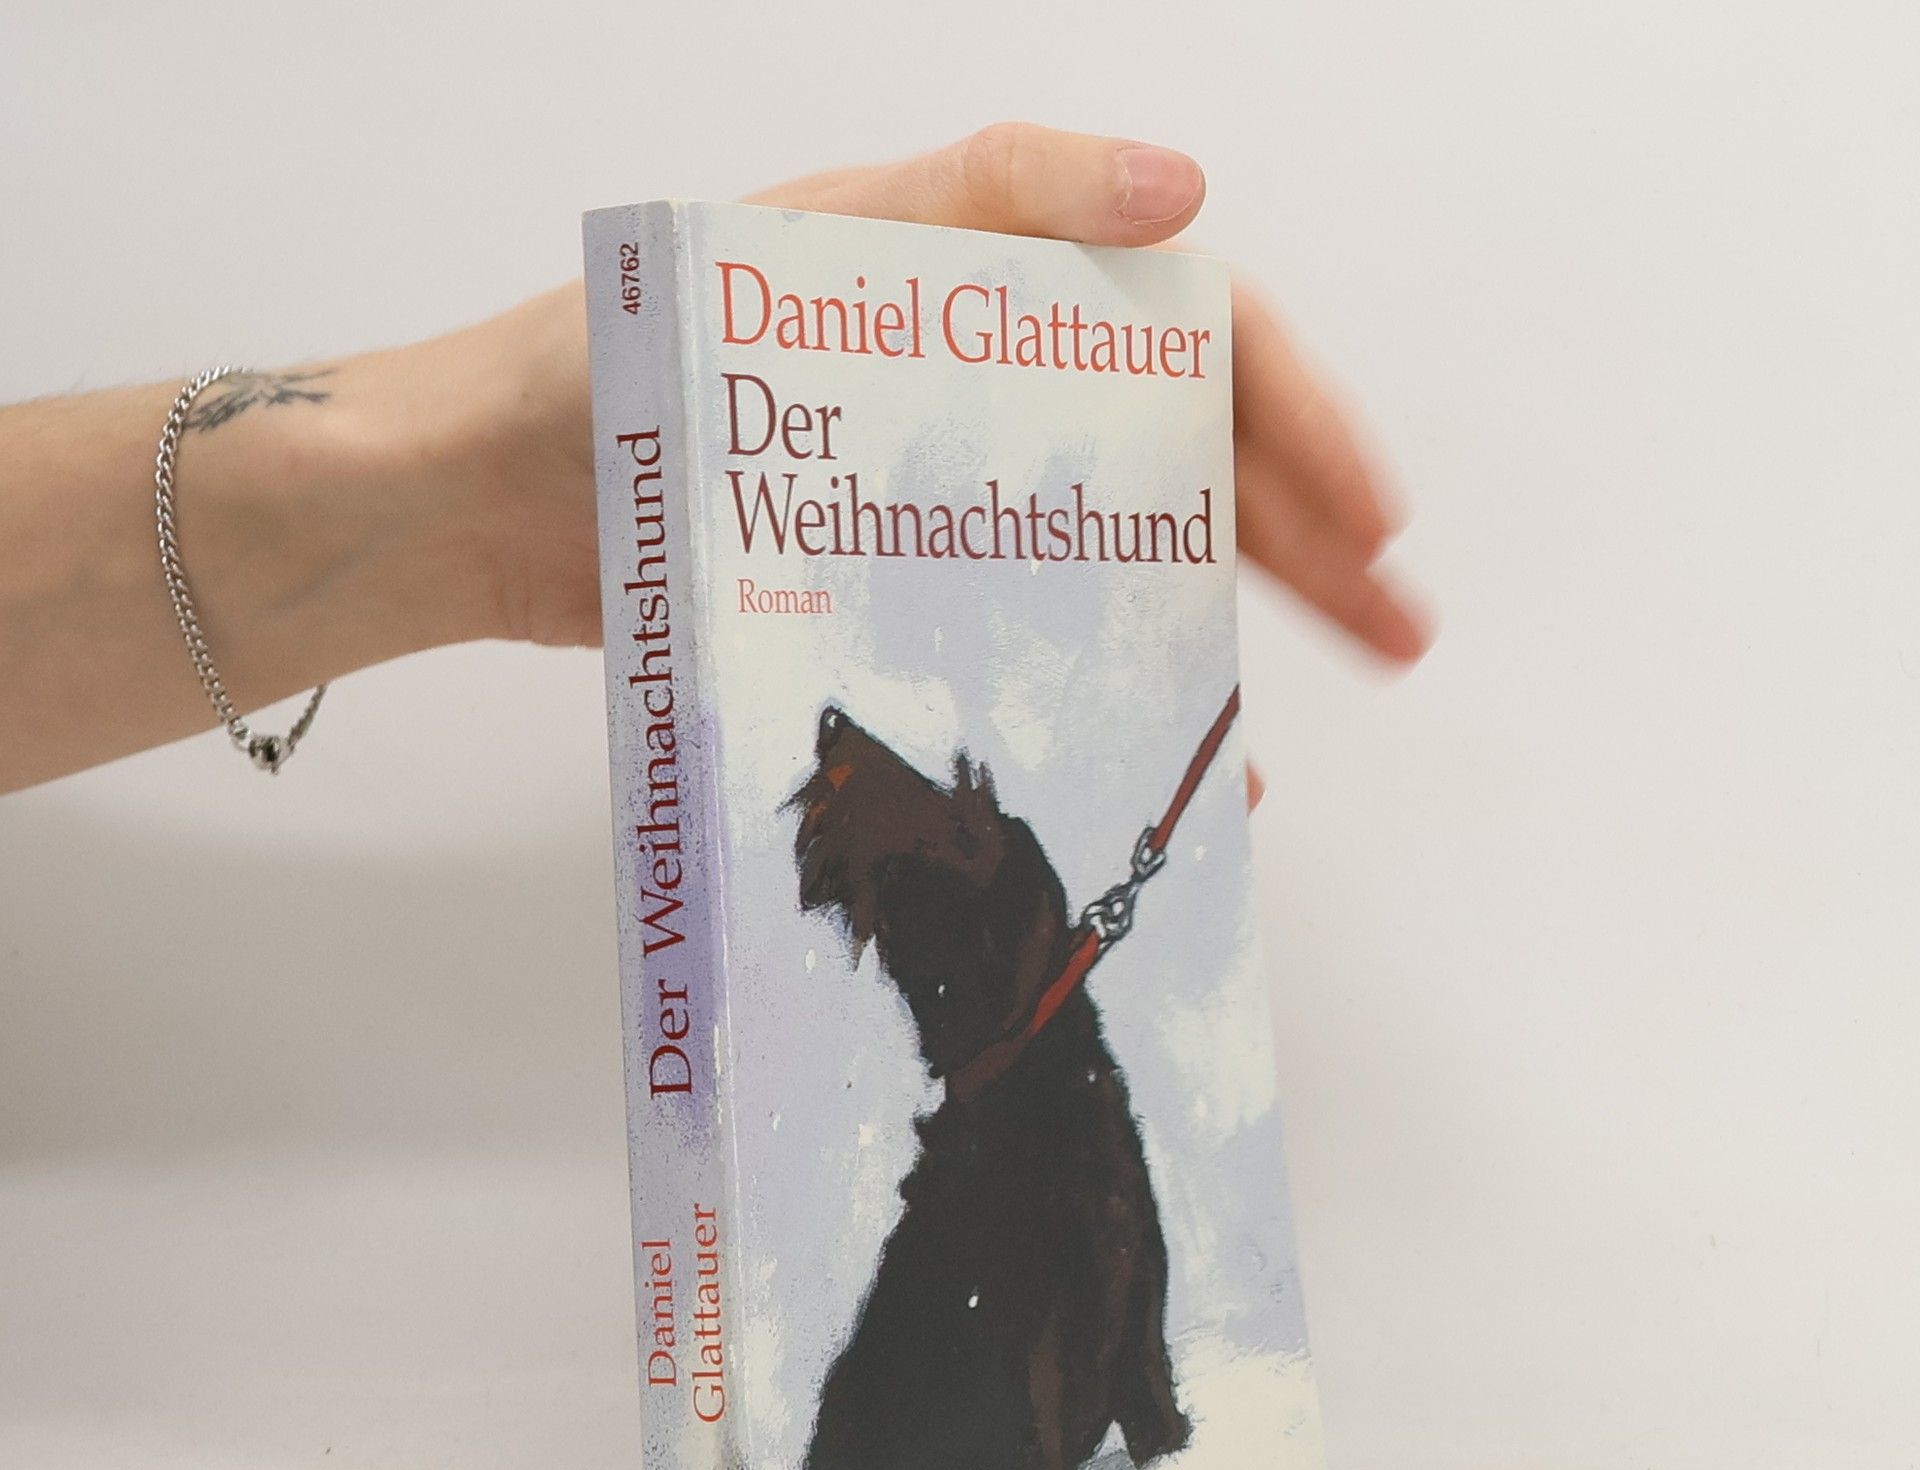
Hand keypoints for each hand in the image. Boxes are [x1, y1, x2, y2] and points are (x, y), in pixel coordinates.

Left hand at [470, 122, 1430, 669]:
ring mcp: (945, 501)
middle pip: (1187, 456)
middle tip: (1402, 631)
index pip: (1196, 337)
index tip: (1374, 516)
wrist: (476, 504)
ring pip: (1124, 557)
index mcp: (988, 290)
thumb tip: (1183, 186)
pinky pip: (1033, 635)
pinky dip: (1100, 689)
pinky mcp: (894, 593)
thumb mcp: (800, 245)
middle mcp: (983, 393)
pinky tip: (1154, 753)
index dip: (1305, 419)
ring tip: (1296, 720)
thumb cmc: (613, 366)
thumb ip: (985, 197)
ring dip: (1226, 630)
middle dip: (1308, 540)